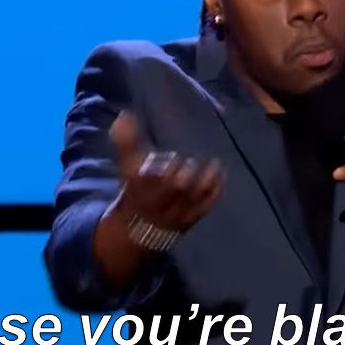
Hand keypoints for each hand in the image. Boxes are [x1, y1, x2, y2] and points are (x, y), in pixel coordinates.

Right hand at [109, 111, 223, 231]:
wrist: (138, 228)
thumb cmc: (136, 189)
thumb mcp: (126, 167)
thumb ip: (126, 141)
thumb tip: (124, 115)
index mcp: (140, 190)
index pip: (152, 181)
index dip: (163, 168)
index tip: (173, 158)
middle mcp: (159, 204)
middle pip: (174, 191)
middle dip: (184, 176)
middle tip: (191, 164)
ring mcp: (176, 214)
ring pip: (192, 199)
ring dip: (205, 181)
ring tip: (215, 164)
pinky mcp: (191, 220)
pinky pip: (206, 206)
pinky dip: (215, 191)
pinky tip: (220, 175)